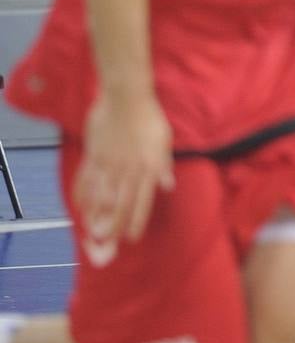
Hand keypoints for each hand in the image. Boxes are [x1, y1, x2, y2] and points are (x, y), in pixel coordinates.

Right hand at [74, 89, 174, 244]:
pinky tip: (79, 207)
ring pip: (99, 197)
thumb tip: (168, 186)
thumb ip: (163, 165)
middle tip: (107, 245)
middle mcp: (127, 170)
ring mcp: (108, 163)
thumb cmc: (150, 118)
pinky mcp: (93, 155)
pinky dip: (81, 195)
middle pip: (119, 205)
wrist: (126, 98)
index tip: (132, 238)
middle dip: (113, 227)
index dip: (135, 222)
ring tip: (91, 233)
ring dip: (94, 217)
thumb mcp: (164, 141)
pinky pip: (85, 179)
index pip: (142, 202)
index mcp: (148, 168)